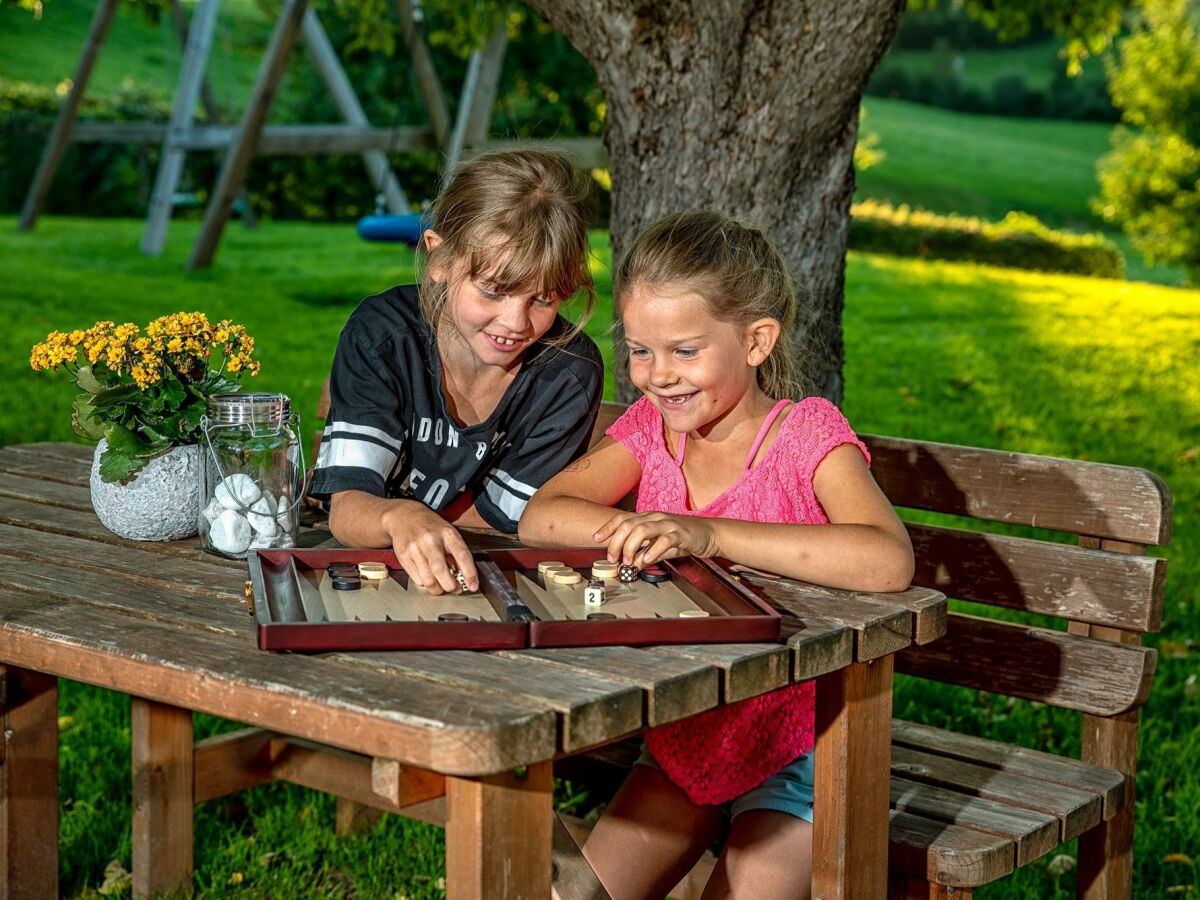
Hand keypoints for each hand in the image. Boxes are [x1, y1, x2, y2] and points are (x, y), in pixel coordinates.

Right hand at [382, 502, 477, 594]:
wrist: (404, 516)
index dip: (469, 573)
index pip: (462, 555)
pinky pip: (417, 580)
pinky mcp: (403, 557)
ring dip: (437, 589)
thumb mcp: (448, 533)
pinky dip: (425, 583)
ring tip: (441, 586)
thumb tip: (463, 577)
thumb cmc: (430, 526)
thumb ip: (456, 553)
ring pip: (428, 580)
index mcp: (447, 533)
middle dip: (450, 586)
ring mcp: (415, 549)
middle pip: (440, 571)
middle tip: (455, 589)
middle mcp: (430, 541)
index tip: (473, 586)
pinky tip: (428, 576)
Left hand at [593, 512, 718, 565]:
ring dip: (631, 546)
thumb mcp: (659, 544)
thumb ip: (644, 551)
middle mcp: (655, 517)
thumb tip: (630, 563)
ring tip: (628, 561)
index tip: (596, 539)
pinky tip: (646, 560)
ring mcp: (668, 524)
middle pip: (628, 525)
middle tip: (613, 558)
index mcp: (648, 517)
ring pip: (643, 529)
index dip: (607, 527)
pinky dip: (653, 550)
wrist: (709, 533)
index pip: (622, 519)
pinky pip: (665, 540)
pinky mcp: (681, 533)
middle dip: (616, 542)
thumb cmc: (683, 537)